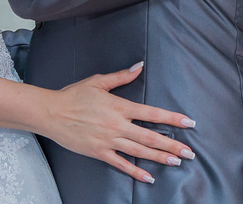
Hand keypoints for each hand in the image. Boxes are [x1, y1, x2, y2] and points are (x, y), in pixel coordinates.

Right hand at [39, 63, 195, 183]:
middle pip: (151, 137)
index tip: (188, 123)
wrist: (52, 112)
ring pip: (140, 151)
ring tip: (177, 162)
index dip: (172, 119)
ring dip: (160, 157)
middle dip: (173, 145)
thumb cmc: (74, 95)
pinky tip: (149, 177)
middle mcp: (117, 125)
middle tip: (190, 152)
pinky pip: (121, 164)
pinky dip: (136, 171)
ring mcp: (109, 140)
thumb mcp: (98, 82)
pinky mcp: (99, 152)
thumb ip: (122, 76)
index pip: (152, 114)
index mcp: (119, 106)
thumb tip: (140, 66)